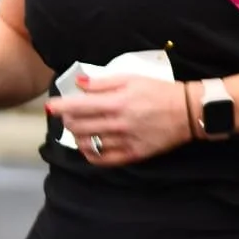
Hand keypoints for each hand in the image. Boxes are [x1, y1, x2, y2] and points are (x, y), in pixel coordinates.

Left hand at [45, 74, 191, 166]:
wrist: (187, 112)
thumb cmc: (159, 91)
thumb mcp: (131, 79)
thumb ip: (103, 82)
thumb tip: (80, 83)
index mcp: (116, 102)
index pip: (79, 106)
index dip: (61, 107)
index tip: (51, 107)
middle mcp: (118, 123)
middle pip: (79, 127)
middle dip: (68, 121)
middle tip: (68, 116)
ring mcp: (124, 141)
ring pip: (88, 144)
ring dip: (78, 137)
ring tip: (79, 130)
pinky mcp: (132, 155)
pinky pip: (103, 160)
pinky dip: (91, 154)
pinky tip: (90, 146)